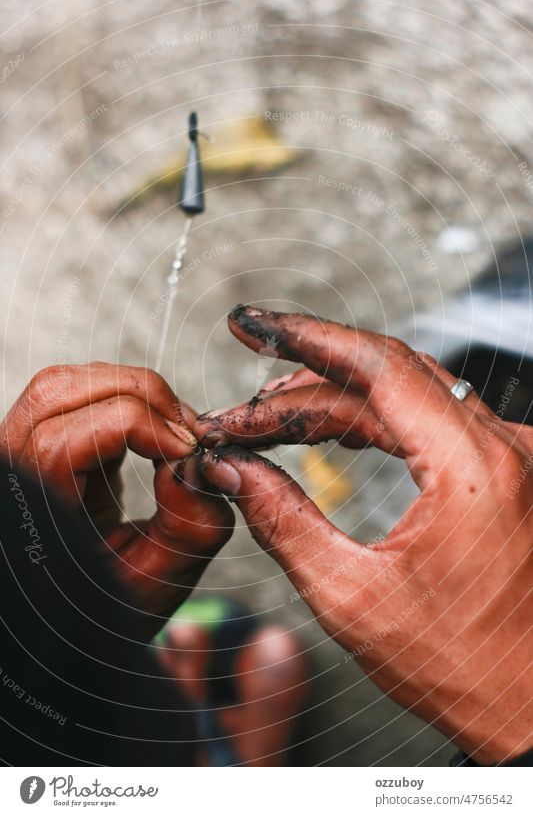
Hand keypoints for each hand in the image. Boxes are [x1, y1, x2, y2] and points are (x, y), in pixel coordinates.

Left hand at [0, 363, 233, 635]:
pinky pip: (77, 395)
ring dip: (131, 391)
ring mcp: (23, 452)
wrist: (80, 619)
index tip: (186, 450)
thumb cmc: (112, 607)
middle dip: (139, 395)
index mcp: (31, 512)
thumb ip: (190, 527)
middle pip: (58, 392)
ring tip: (174, 430)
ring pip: (64, 382)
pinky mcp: (45, 441)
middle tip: (187, 433)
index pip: (61, 440)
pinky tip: (154, 433)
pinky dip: (124, 400)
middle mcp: (14, 472)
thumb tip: (196, 460)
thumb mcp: (158, 582)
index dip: (134, 427)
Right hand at [195, 306, 531, 763]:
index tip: (254, 325)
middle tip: (244, 412)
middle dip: (304, 385)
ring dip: (335, 401)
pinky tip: (333, 430)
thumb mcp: (352, 598)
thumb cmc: (463, 668)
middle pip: (384, 378)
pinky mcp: (504, 471)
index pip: (378, 366)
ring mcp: (509, 456)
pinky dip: (374, 420)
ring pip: (405, 396)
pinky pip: (429, 421)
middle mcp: (502, 447)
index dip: (306, 338)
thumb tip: (233, 470)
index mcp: (472, 469)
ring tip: (272, 421)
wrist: (530, 707)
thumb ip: (282, 521)